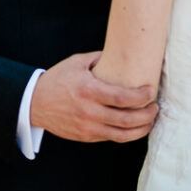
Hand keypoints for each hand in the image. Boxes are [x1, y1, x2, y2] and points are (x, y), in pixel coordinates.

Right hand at [31, 51, 157, 142]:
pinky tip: (134, 126)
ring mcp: (88, 127)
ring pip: (122, 135)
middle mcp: (89, 112)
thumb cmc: (58, 79)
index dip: (143, 97)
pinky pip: (112, 138)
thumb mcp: (77, 62)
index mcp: (89, 90)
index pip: (123, 98)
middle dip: (148, 115)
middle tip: (155, 107)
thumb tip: (123, 52)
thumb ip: (100, 58)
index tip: (151, 91)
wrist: (34, 103)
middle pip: (127, 120)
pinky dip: (126, 134)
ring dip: (142, 129)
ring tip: (150, 120)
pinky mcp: (86, 137)